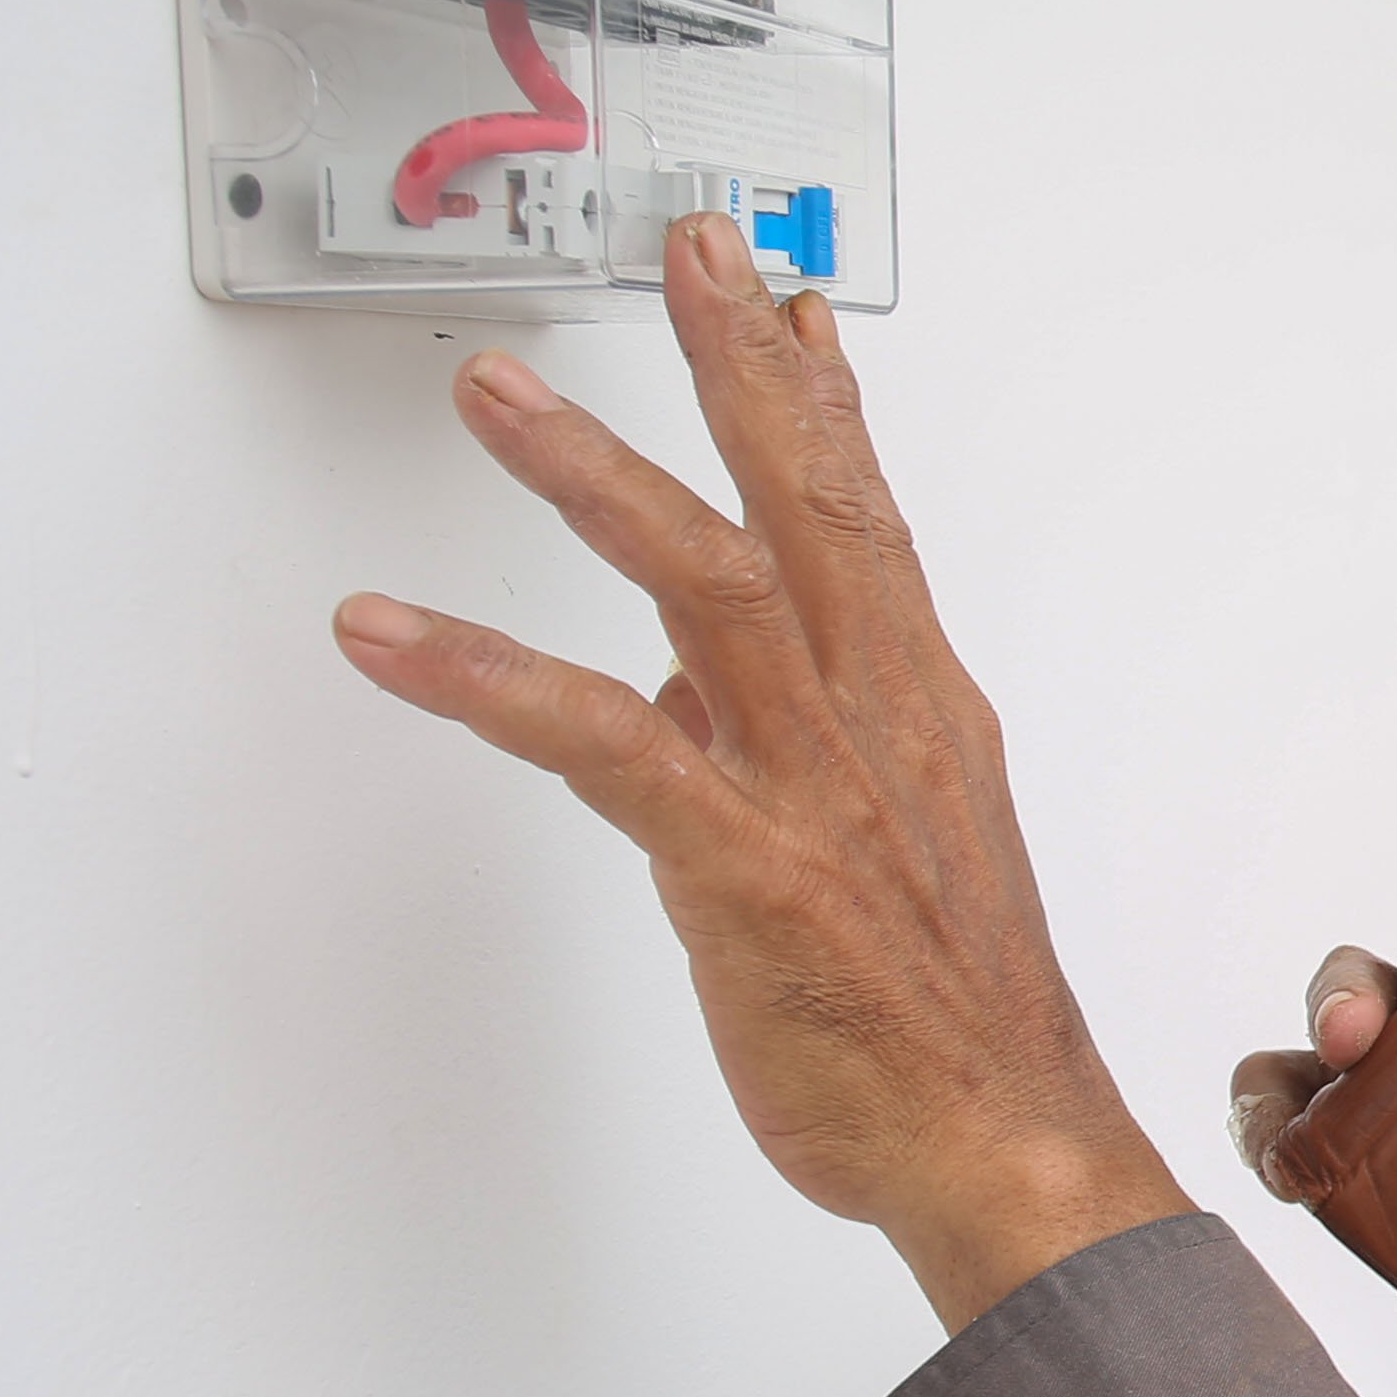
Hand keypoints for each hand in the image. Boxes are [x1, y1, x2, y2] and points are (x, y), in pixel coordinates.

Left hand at [330, 214, 1187, 1331]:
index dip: (824, 403)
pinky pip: (602, 744)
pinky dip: (486, 677)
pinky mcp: (744, 866)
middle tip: (688, 248)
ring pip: (707, 584)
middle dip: (742, 366)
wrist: (1006, 1149)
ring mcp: (813, 786)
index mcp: (919, 715)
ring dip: (594, 473)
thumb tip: (699, 684)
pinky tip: (390, 634)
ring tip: (497, 392)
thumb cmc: (947, 1029)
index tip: (785, 298)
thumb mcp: (894, 859)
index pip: (870, 523)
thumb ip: (801, 753)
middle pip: (808, 504)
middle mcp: (876, 722)